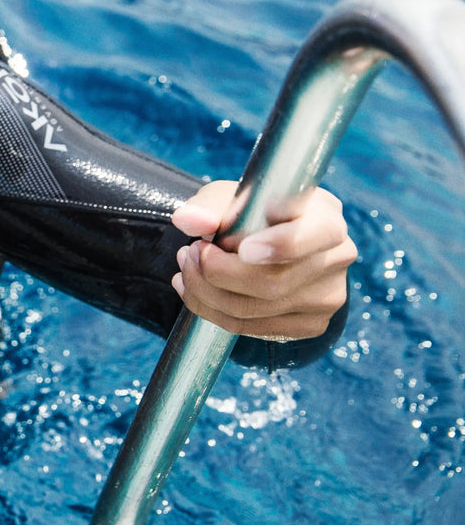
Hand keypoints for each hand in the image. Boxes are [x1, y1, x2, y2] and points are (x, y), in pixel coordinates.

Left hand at [169, 180, 355, 340]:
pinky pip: (248, 327)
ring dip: (204, 291)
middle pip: (271, 282)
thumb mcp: (232, 196)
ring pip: (252, 309)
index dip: (279, 245)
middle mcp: (337, 259)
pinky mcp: (310, 324)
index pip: (313, 235)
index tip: (243, 249)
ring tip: (187, 267)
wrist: (272, 240)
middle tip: (189, 252)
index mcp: (326, 219)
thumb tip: (187, 220)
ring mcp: (328, 297)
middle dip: (215, 271)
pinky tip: (196, 290)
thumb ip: (209, 205)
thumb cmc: (254, 212)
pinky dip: (210, 310)